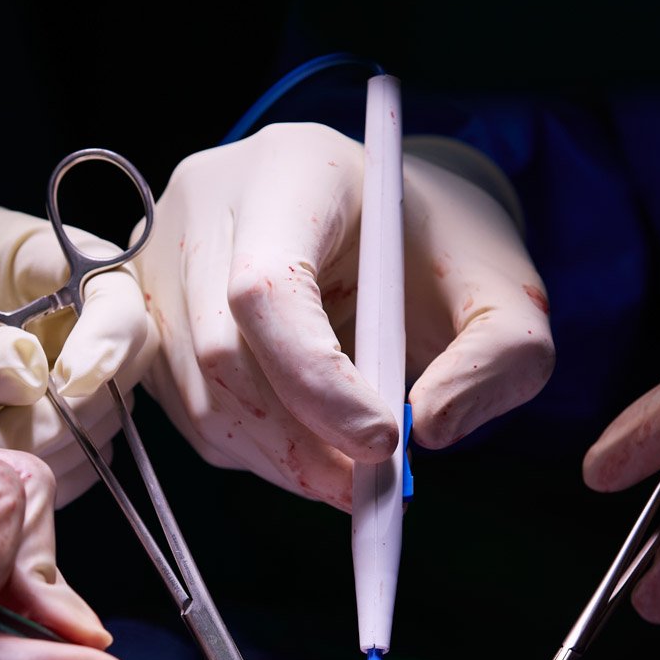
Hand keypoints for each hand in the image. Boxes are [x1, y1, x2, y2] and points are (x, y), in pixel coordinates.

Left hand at [0, 204, 153, 505]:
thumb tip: (31, 373)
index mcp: (14, 256)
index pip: (108, 280)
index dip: (110, 331)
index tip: (71, 384)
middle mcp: (43, 311)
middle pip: (121, 356)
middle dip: (77, 408)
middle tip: (9, 440)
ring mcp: (42, 375)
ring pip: (101, 418)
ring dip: (57, 452)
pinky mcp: (29, 433)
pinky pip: (71, 463)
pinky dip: (41, 483)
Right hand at [133, 123, 553, 508]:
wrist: (389, 231)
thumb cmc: (442, 255)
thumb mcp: (506, 293)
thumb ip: (499, 360)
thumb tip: (429, 431)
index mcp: (290, 170)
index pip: (265, 288)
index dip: (316, 383)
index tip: (385, 442)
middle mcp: (207, 204)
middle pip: (222, 354)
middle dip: (298, 442)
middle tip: (367, 489)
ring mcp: (165, 257)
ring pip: (198, 394)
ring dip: (276, 457)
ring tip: (346, 471)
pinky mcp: (152, 312)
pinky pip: (185, 409)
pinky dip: (250, 448)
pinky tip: (305, 441)